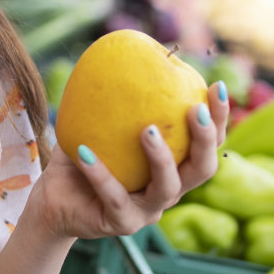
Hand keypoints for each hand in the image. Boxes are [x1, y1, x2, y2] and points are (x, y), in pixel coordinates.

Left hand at [26, 81, 228, 241]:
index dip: (219, 119)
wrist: (54, 202)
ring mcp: (147, 210)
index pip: (207, 144)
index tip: (216, 86)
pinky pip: (113, 196)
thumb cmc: (82, 157)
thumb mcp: (99, 123)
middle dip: (205, 139)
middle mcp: (168, 190)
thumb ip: (115, 96)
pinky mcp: (120, 224)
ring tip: (147, 130)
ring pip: (167, 188)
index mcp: (173, 167)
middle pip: (202, 169)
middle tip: (195, 109)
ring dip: (161, 158)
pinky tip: (85, 151)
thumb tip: (120, 50)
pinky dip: (100, 173)